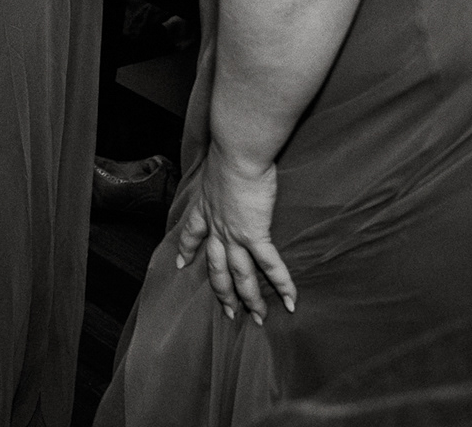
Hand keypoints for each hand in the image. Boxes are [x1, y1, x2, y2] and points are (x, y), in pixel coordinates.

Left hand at [175, 147, 295, 324]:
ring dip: (250, 299)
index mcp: (206, 209)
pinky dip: (282, 285)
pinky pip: (269, 266)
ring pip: (240, 275)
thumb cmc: (230, 152)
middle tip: (228, 312)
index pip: (192, 233)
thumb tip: (226, 170)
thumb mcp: (216, 167)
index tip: (181, 263)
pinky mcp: (255, 234)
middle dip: (221, 291)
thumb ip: (220, 176)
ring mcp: (234, 234)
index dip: (186, 249)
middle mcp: (217, 227)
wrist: (237, 152)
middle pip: (216, 267)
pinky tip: (291, 302)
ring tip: (258, 318)